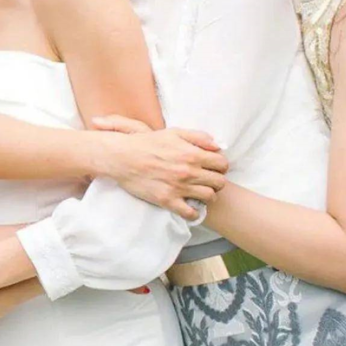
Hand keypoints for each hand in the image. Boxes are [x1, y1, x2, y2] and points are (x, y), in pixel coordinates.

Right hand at [93, 116, 226, 219]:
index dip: (221, 166)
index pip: (222, 164)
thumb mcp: (173, 133)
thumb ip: (198, 137)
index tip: (213, 167)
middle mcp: (188, 172)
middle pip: (219, 182)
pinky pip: (190, 213)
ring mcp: (179, 188)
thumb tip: (217, 145)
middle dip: (216, 181)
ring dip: (207, 195)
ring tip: (199, 191)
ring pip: (209, 197)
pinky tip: (189, 205)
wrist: (122, 157)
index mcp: (192, 154)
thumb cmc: (147, 143)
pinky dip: (194, 212)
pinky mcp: (167, 200)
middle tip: (207, 180)